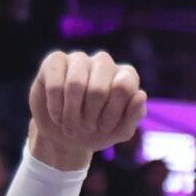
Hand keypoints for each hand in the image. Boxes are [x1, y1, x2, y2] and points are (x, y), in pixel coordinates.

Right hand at [25, 49, 147, 171]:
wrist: (65, 137)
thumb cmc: (98, 130)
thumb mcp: (120, 131)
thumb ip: (135, 115)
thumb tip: (141, 94)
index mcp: (125, 75)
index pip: (123, 87)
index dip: (111, 113)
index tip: (104, 128)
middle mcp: (104, 62)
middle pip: (98, 89)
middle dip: (90, 116)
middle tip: (87, 128)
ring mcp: (79, 58)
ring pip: (75, 85)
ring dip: (71, 114)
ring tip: (70, 127)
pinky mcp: (55, 61)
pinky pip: (55, 83)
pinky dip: (55, 107)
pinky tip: (57, 117)